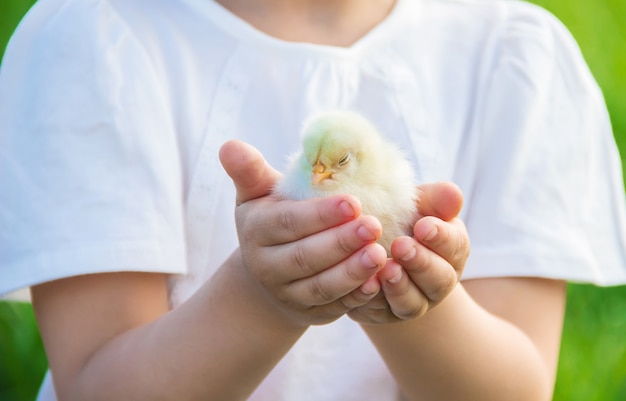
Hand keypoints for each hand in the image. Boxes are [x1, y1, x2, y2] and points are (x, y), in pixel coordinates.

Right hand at [219, 140, 387, 327]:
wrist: (267, 274)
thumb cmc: (270, 221)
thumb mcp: (256, 195)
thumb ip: (249, 171)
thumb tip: (230, 146)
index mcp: (257, 231)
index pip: (288, 223)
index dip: (319, 215)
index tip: (353, 202)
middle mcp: (268, 266)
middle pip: (304, 257)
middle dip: (340, 243)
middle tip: (374, 225)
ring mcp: (289, 294)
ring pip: (320, 287)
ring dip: (351, 272)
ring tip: (380, 254)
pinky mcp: (311, 314)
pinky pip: (334, 308)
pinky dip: (356, 298)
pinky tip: (378, 283)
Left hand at [348, 182, 469, 323]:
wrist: (373, 245)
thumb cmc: (402, 218)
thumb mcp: (420, 204)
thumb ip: (437, 200)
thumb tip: (453, 194)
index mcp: (451, 251)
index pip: (455, 246)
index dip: (441, 237)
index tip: (423, 226)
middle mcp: (437, 282)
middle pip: (438, 279)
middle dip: (420, 263)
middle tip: (401, 246)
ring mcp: (411, 302)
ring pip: (411, 302)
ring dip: (399, 286)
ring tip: (385, 269)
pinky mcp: (382, 313)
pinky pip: (378, 312)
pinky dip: (370, 300)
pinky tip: (363, 285)